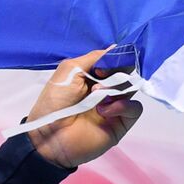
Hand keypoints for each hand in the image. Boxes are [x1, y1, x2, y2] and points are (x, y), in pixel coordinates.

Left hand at [25, 49, 142, 168]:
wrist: (49, 136)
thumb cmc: (54, 102)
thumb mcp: (70, 70)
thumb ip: (94, 58)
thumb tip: (116, 48)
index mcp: (93, 76)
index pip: (114, 62)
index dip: (114, 59)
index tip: (104, 64)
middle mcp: (105, 90)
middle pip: (125, 73)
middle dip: (116, 72)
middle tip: (100, 78)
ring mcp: (114, 106)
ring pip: (131, 88)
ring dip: (116, 88)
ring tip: (97, 94)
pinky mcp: (120, 123)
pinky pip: (135, 109)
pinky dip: (123, 106)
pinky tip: (104, 111)